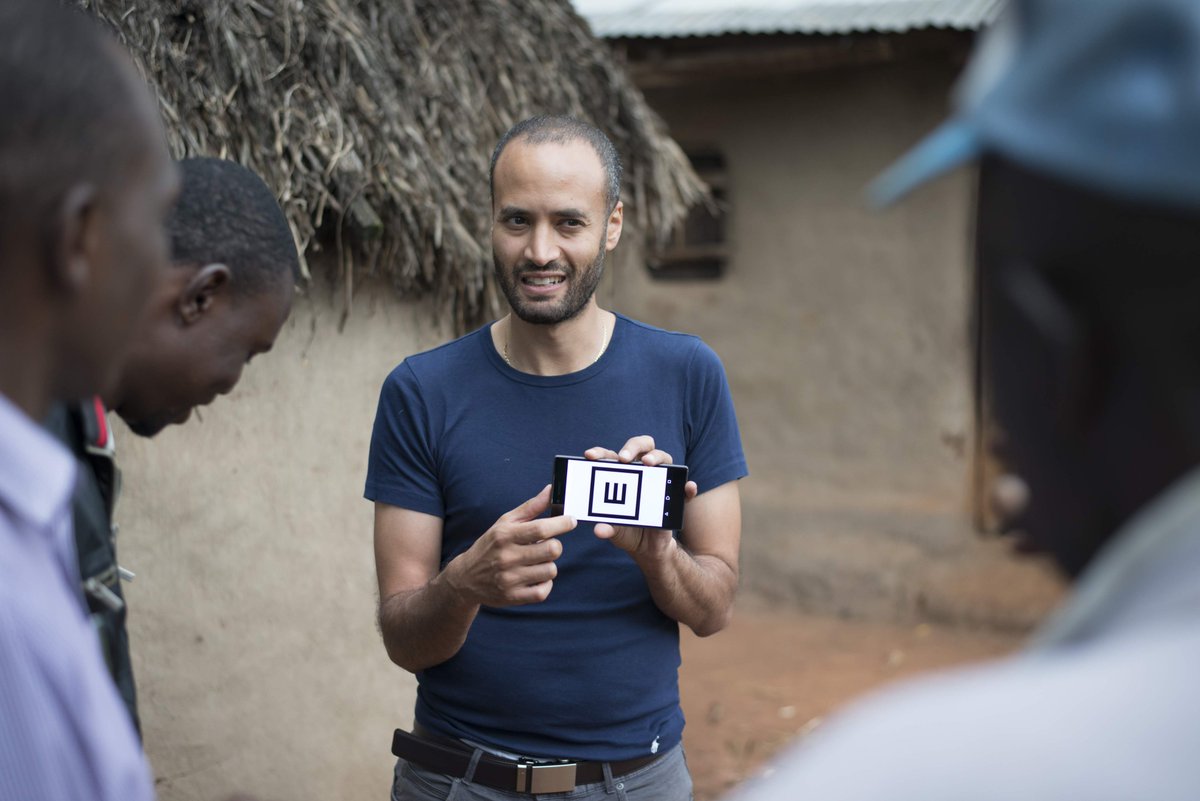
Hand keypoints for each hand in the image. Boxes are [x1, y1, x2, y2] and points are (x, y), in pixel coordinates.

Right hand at [444, 485, 575, 606]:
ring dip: (548, 564)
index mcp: (505, 535)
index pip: (541, 529)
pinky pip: (543, 592)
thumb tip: (551, 490)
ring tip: (536, 562)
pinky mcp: (512, 597)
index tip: (570, 521)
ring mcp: (509, 579)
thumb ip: (530, 507)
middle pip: (552, 550)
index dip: (562, 524)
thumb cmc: (490, 545)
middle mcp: (506, 557)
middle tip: (547, 545)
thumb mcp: (505, 523)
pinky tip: (536, 577)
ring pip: (551, 570)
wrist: (465, 578)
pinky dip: (545, 584)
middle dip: (555, 545)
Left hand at [584, 436, 698, 555]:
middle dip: (632, 446)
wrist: (647, 547)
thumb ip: (608, 528)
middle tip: (624, 458)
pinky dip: (687, 487)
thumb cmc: (626, 530)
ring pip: (664, 458)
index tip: (590, 456)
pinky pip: (684, 489)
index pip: (611, 456)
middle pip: (641, 446)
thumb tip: (599, 530)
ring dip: (657, 457)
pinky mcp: (675, 496)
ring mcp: (660, 481)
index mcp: (621, 475)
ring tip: (648, 463)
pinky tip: (688, 487)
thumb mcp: (614, 531)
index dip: (600, 452)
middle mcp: (642, 472)